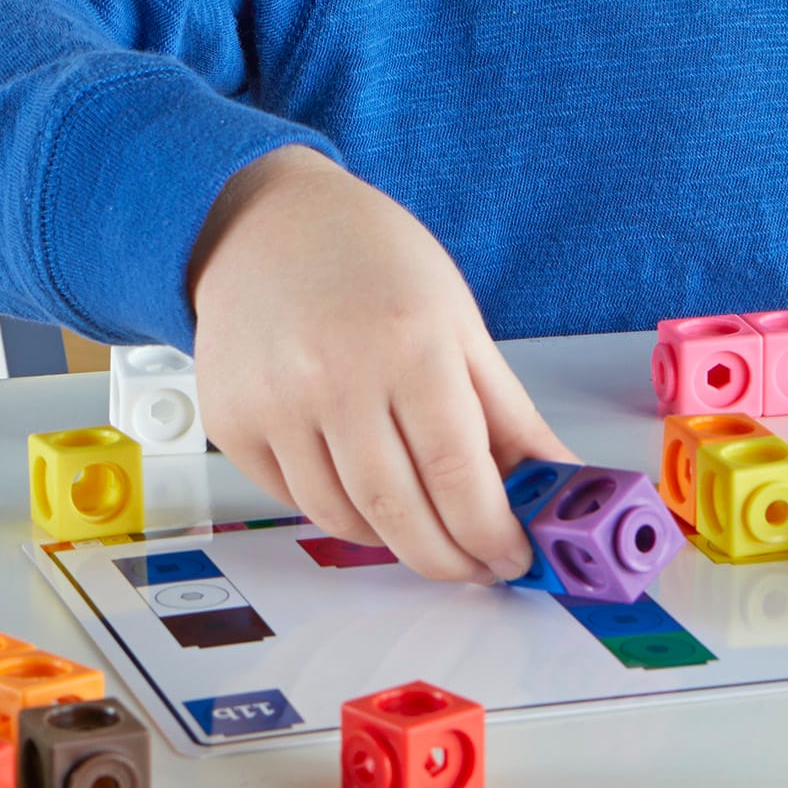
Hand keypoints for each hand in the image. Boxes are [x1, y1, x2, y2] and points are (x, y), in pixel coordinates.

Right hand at [189, 145, 575, 582]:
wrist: (268, 222)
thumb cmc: (372, 258)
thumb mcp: (458, 318)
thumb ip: (507, 411)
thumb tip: (553, 481)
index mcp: (410, 343)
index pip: (459, 475)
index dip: (493, 532)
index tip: (516, 554)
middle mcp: (336, 378)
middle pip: (402, 514)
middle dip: (451, 558)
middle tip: (479, 565)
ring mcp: (277, 405)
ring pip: (347, 520)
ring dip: (397, 540)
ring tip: (428, 524)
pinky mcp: (233, 424)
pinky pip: (297, 502)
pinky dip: (342, 514)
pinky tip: (369, 492)